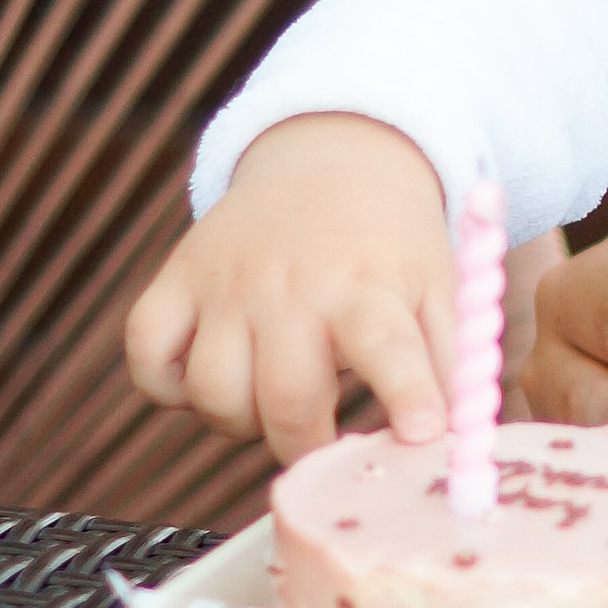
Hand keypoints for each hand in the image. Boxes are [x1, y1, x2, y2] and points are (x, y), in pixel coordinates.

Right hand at [126, 115, 458, 460]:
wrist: (329, 160)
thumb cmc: (389, 245)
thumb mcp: (438, 288)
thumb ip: (451, 365)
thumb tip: (459, 444)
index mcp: (366, 286)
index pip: (387, 343)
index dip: (405, 394)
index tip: (422, 434)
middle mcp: (290, 285)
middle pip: (287, 398)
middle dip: (309, 447)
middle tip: (326, 444)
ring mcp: (225, 284)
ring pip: (214, 394)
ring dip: (243, 422)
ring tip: (275, 399)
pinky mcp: (174, 282)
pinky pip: (148, 361)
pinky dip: (170, 390)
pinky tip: (215, 376)